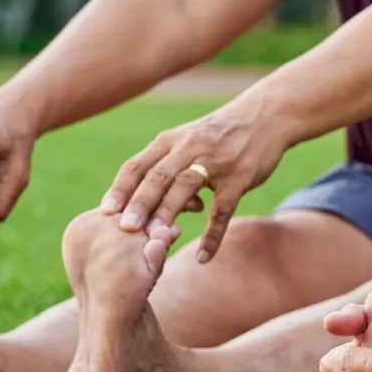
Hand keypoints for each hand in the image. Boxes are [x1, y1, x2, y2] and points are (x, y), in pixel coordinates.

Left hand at [102, 97, 286, 259]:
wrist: (267, 116)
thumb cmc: (221, 134)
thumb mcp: (188, 139)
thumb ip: (166, 168)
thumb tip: (143, 205)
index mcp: (171, 141)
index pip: (138, 165)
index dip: (121, 188)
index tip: (105, 211)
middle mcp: (189, 148)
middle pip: (158, 176)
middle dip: (139, 202)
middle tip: (124, 228)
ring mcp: (216, 162)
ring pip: (185, 188)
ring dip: (169, 214)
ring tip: (156, 239)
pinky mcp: (239, 178)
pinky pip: (223, 210)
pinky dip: (213, 235)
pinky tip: (204, 256)